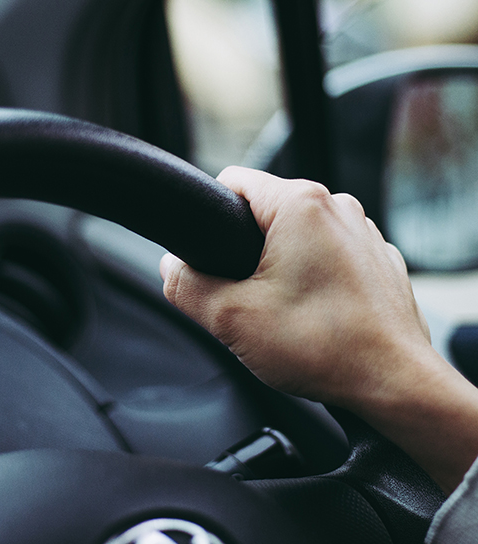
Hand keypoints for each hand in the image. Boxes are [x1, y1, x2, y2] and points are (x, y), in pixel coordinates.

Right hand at [161, 167, 477, 492]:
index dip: (212, 213)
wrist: (397, 386)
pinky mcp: (379, 259)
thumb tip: (170, 268)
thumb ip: (186, 286)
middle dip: (247, 247)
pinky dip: (316, 275)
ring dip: (283, 262)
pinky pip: (330, 254)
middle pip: (266, 210)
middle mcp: (337, 207)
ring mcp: (364, 232)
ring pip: (299, 233)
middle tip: (247, 295)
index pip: (233, 180)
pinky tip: (316, 315)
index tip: (212, 252)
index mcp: (299, 205)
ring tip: (285, 309)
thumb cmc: (324, 347)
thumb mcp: (230, 318)